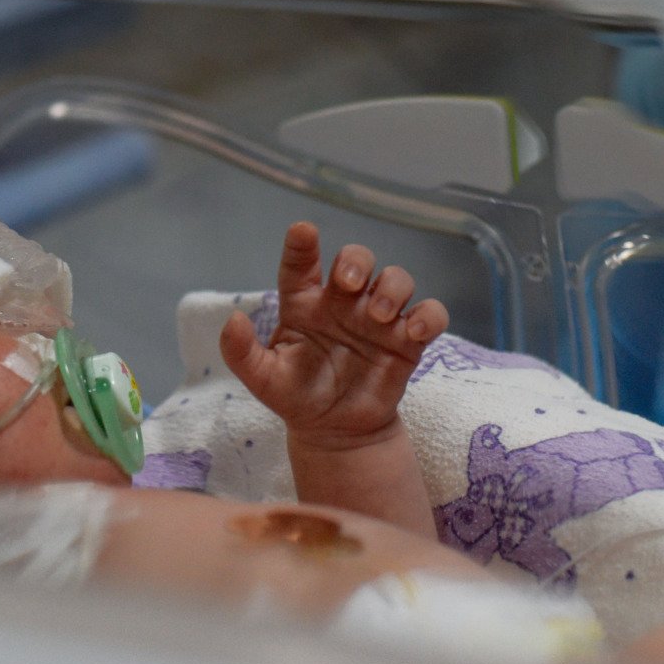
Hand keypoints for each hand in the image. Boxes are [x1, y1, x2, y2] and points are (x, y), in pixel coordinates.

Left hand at [219, 222, 448, 450]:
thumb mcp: (263, 379)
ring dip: (391, 288)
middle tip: (349, 282)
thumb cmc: (297, 396)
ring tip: (378, 315)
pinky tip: (414, 330)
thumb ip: (242, 352)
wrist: (336, 432)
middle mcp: (344, 302)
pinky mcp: (408, 340)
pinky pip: (430, 314)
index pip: (301, 264)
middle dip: (356, 260)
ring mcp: (379, 318)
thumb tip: (233, 320)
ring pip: (396, 278)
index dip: (302, 245)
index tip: (303, 231)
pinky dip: (428, 316)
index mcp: (305, 303)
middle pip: (357, 259)